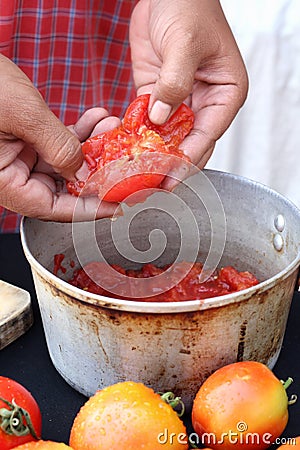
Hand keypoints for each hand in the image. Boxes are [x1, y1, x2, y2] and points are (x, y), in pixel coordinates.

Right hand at [0, 55, 119, 220]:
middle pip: (61, 188)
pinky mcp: (21, 141)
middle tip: (121, 159)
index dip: (88, 209)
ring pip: (62, 164)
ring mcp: (16, 158)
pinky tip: (95, 119)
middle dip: (95, 170)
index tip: (116, 206)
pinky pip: (54, 144)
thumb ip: (58, 147)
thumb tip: (84, 173)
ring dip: (89, 146)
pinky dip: (75, 133)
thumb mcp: (24, 115)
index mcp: (3, 183)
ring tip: (111, 128)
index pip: (52, 208)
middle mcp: (10, 175)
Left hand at [130, 0, 247, 184]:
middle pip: (189, 143)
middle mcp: (204, 102)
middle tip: (152, 186)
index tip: (171, 177)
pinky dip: (138, 137)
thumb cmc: (189, 6)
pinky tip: (127, 151)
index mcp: (225, 94)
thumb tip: (159, 118)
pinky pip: (148, 123)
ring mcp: (180, 101)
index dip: (189, 159)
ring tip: (138, 176)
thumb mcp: (185, 44)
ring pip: (168, 138)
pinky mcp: (157, 96)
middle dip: (171, 165)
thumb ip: (174, 83)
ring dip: (153, 156)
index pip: (207, 135)